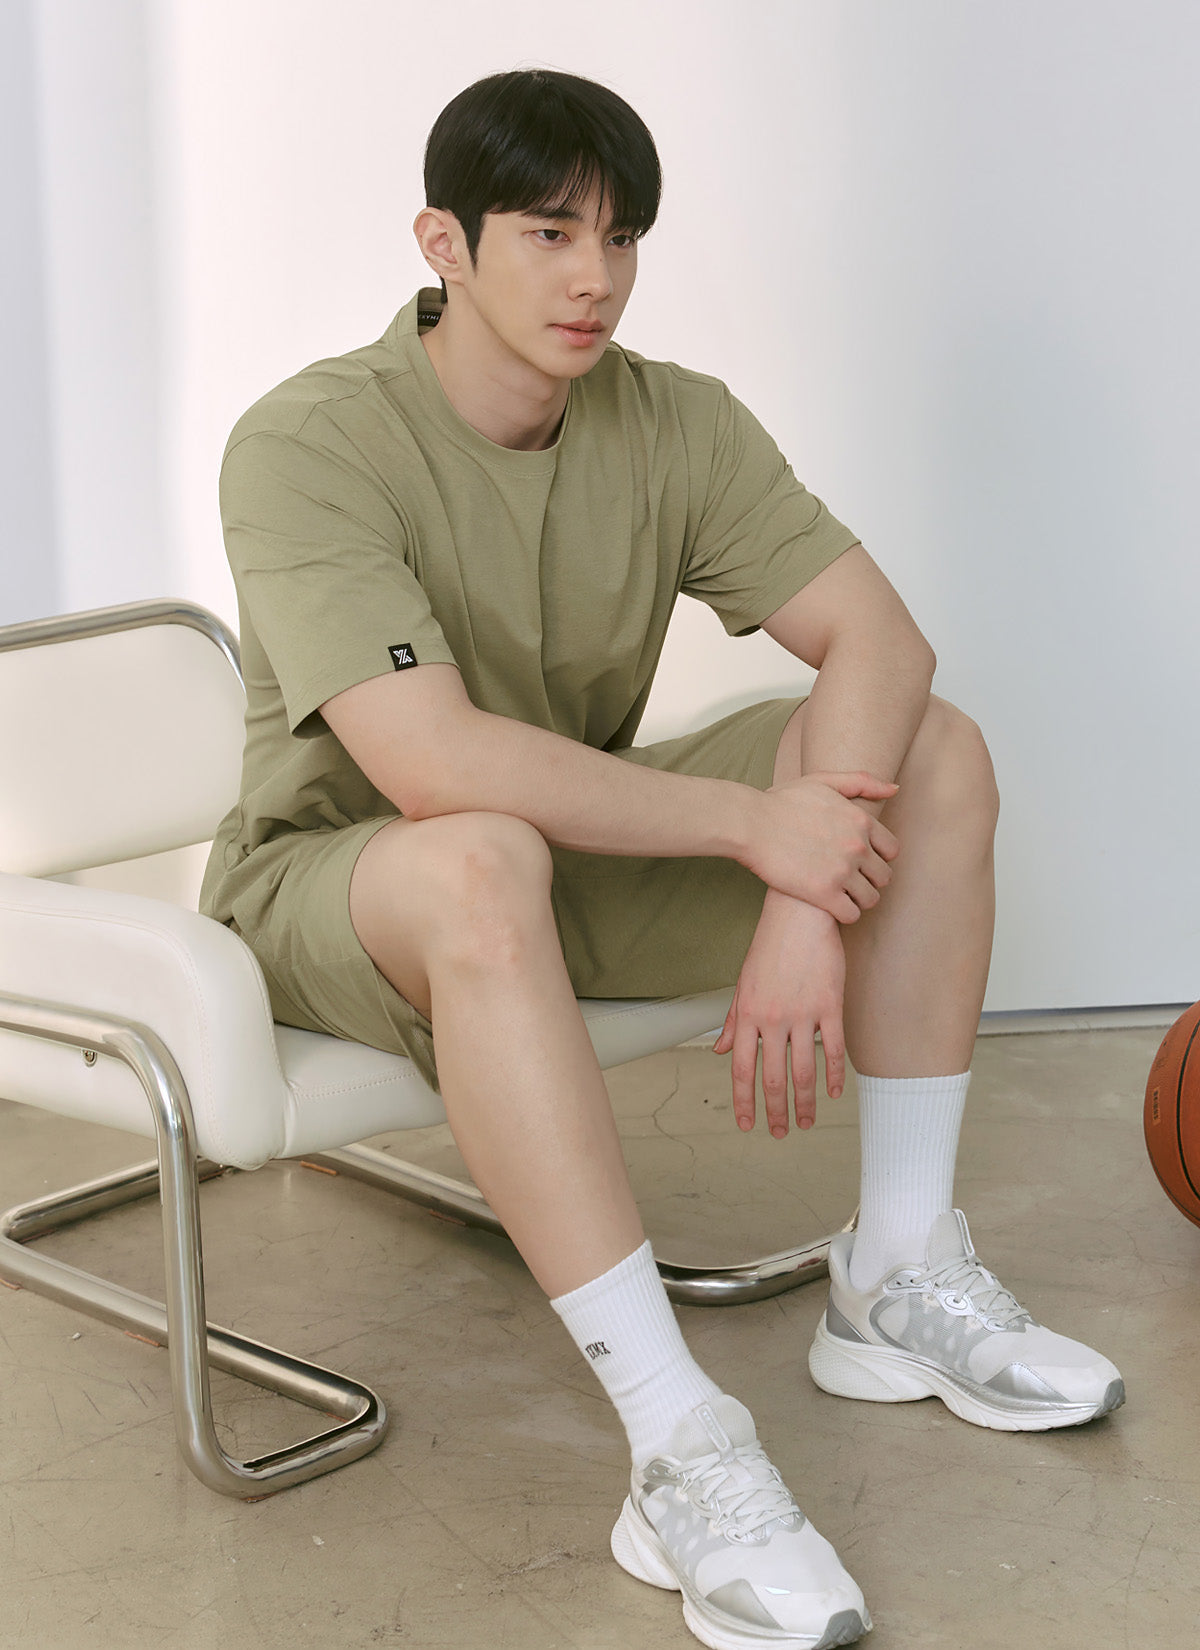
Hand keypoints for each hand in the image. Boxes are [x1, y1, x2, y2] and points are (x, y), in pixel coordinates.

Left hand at [713, 894, 845, 1135]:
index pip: (742, 1069)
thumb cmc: (770, 947)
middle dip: (776, 1111)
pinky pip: (833, 1048)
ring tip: (808, 1121)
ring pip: (803, 1070)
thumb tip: (722, 1051)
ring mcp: (802, 1013)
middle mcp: (772, 1019)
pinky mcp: (830, 1005)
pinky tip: (834, 1092)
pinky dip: (833, 1075)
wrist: (799, 914)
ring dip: (806, 1102)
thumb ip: (734, 1021)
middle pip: (772, 1077)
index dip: (744, 1101)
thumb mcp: (744, 984)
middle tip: (781, 1133)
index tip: (747, 1124)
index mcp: (748, 1015)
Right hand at [745, 772, 899, 922]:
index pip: (892, 850)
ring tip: (840, 895)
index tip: (860, 861)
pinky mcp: (824, 894)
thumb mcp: (823, 781)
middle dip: (869, 880)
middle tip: (849, 880)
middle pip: (884, 877)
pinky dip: (844, 913)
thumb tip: (894, 790)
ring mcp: (842, 871)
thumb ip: (862, 782)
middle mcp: (858, 846)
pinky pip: (851, 915)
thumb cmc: (782, 802)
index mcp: (861, 821)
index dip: (878, 858)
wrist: (750, 824)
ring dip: (857, 899)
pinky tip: (829, 905)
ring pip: (870, 899)